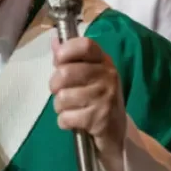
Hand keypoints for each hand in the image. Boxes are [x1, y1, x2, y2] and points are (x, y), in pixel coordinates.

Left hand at [49, 36, 126, 170]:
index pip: (85, 45)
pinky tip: (74, 121)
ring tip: (70, 108)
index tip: (59, 61)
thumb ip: (70, 58)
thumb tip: (54, 39)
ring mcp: (105, 97)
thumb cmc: (96, 98)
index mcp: (103, 61)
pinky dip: (64, 122)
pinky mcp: (99, 119)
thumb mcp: (87, 75)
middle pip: (65, 73)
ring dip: (60, 106)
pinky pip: (66, 117)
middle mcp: (107, 76)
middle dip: (55, 85)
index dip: (66, 51)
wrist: (116, 131)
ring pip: (63, 97)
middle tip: (61, 92)